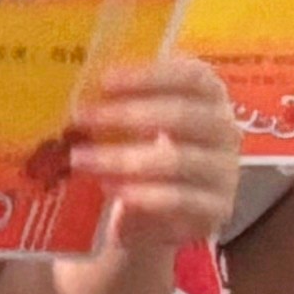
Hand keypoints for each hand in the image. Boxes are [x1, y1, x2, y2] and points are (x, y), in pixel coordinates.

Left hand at [59, 51, 243, 263]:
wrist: (158, 217)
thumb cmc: (144, 156)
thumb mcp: (134, 126)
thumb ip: (117, 103)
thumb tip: (67, 85)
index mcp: (208, 98)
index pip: (193, 76)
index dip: (151, 75)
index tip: (104, 80)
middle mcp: (224, 130)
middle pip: (184, 114)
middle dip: (128, 114)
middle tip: (81, 116)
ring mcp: (225, 171)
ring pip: (177, 160)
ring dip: (121, 157)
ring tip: (78, 159)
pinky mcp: (217, 208)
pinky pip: (180, 199)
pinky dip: (143, 194)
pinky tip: (112, 190)